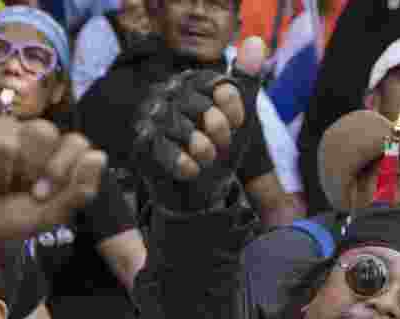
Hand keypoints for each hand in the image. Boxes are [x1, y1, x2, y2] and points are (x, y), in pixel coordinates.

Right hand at [0, 117, 107, 268]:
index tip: (41, 195)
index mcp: (59, 153)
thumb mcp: (48, 216)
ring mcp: (5, 126)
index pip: (75, 142)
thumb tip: (99, 157)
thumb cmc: (13, 218)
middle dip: (27, 170)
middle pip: (43, 132)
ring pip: (4, 143)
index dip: (60, 169)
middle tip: (16, 189)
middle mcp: (35, 133)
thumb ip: (76, 193)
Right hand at [133, 37, 265, 211]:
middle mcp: (168, 96)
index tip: (239, 122)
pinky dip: (182, 164)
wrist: (201, 194)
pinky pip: (161, 149)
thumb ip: (247, 81)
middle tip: (224, 145)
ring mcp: (151, 120)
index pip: (212, 82)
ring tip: (208, 159)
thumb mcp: (239, 119)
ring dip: (202, 148)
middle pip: (196, 104)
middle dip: (218, 128)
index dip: (230, 103)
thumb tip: (257, 42)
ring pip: (179, 126)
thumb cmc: (219, 151)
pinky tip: (193, 171)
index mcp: (192, 84)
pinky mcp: (142, 146)